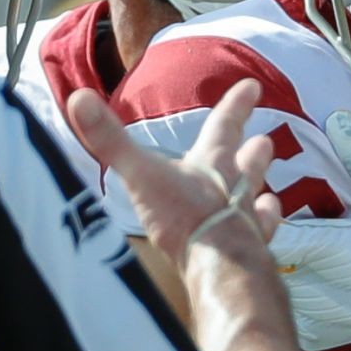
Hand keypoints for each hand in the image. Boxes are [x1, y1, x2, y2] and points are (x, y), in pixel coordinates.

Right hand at [63, 84, 279, 270]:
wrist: (217, 264)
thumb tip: (78, 97)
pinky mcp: (250, 250)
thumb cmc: (181, 216)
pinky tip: (270, 225)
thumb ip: (111, 140)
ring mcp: (246, 220)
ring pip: (258, 201)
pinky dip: (265, 228)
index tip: (253, 86)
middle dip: (254, 152)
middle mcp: (234, 187)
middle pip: (247, 164)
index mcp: (210, 163)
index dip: (236, 104)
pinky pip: (262, 236)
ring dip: (261, 192)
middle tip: (268, 142)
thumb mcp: (140, 173)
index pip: (224, 124)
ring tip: (272, 194)